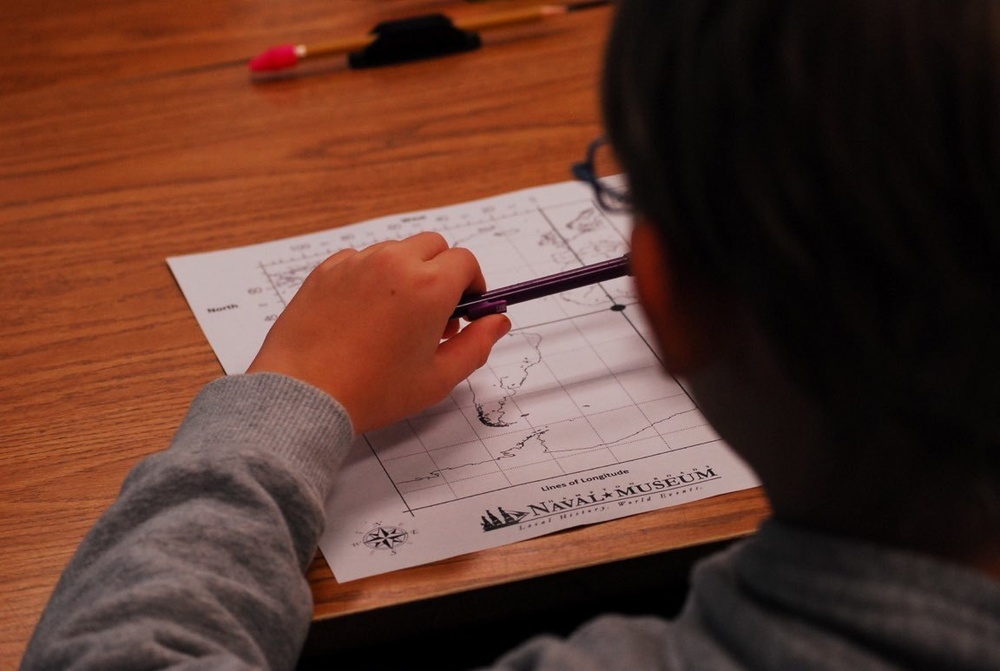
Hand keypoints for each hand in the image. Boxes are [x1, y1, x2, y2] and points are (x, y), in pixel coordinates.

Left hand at [247, 232, 510, 433]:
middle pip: (434, 246)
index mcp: (429, 286)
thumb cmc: (372, 391)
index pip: (465, 261)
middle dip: (442, 272)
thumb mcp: (438, 377)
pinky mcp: (326, 270)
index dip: (472, 284)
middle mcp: (394, 263)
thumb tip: (498, 321)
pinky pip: (361, 260)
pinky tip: (362, 317)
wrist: (304, 394)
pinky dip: (371, 278)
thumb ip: (477, 344)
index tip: (466, 309)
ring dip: (406, 274)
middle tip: (434, 314)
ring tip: (394, 319)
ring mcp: (356, 262)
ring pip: (396, 251)